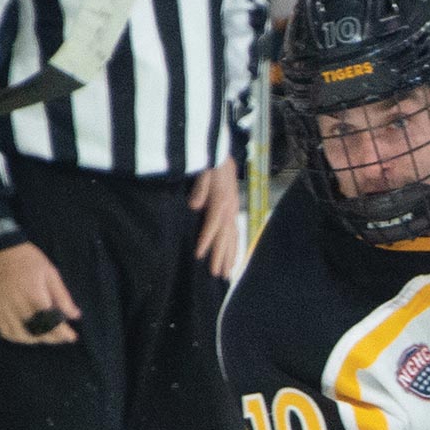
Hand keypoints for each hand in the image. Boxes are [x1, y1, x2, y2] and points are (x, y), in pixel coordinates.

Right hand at [0, 240, 79, 343]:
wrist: (0, 250)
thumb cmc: (29, 259)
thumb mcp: (50, 273)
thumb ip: (62, 296)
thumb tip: (75, 316)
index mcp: (34, 294)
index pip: (50, 321)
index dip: (63, 333)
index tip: (72, 337)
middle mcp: (18, 304)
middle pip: (37, 331)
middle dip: (52, 338)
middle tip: (62, 337)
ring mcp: (4, 309)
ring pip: (21, 335)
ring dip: (35, 340)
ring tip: (46, 336)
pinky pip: (5, 331)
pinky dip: (17, 337)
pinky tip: (27, 335)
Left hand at [189, 161, 239, 277]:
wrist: (221, 154)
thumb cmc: (209, 164)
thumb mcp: (202, 172)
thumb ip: (199, 188)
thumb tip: (194, 206)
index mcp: (220, 201)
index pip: (213, 224)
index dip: (206, 240)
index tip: (199, 255)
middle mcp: (229, 209)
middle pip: (225, 236)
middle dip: (221, 256)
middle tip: (217, 275)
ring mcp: (233, 211)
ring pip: (233, 238)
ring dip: (230, 256)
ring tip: (227, 274)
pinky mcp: (233, 211)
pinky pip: (235, 233)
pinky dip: (235, 247)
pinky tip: (233, 258)